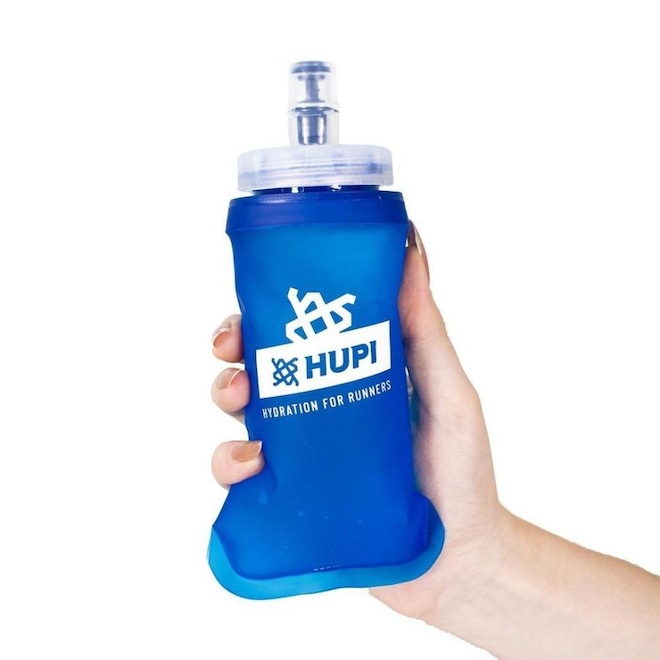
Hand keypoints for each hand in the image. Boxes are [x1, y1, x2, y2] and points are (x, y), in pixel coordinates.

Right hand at [210, 223, 508, 619]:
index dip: (267, 311)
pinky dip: (231, 460)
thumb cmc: (461, 471)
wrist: (457, 557)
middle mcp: (320, 406)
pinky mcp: (288, 493)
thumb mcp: (450, 393)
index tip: (252, 303)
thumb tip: (410, 253)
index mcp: (352, 373)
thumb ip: (426, 331)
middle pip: (258, 365)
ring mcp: (302, 451)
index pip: (300, 332)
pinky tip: (253, 461)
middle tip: (231, 350)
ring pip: (238, 412)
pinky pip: (240, 472)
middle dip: (233, 350)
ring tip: (241, 400)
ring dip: (224, 396)